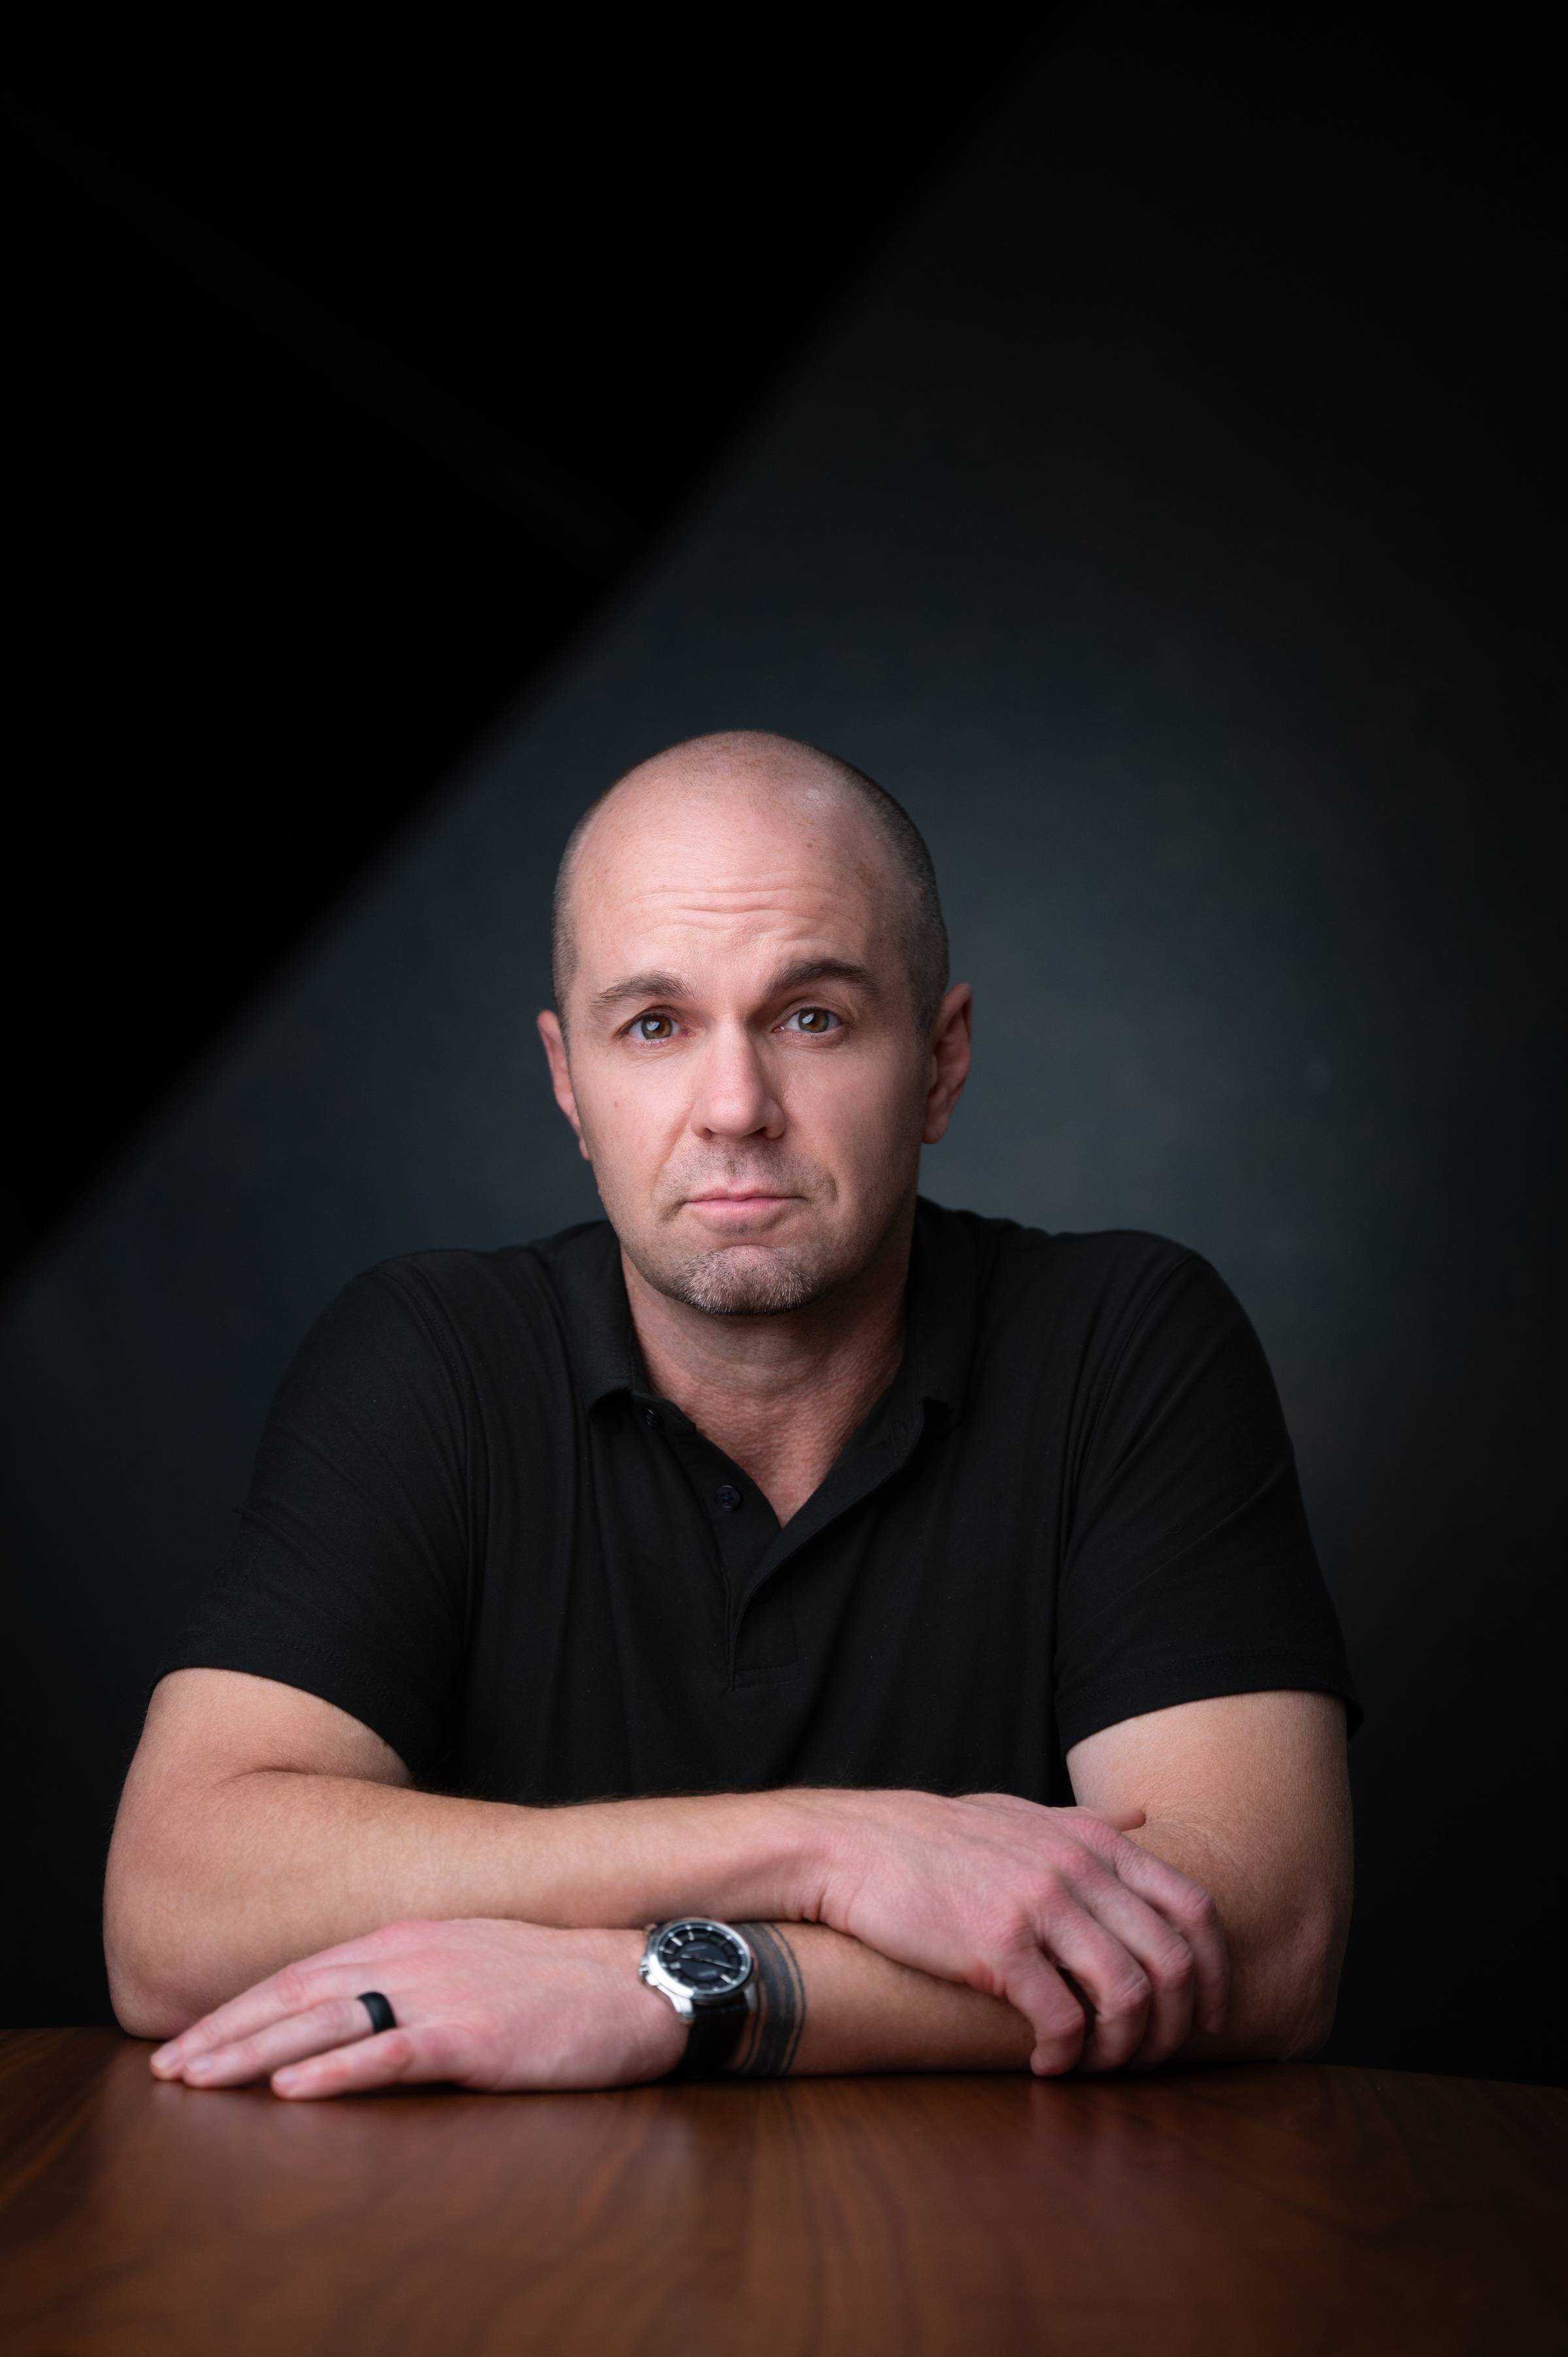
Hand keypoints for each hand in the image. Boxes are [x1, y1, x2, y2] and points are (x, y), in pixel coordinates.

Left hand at [147, 1919, 686, 2099]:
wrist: (639, 1978)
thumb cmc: (559, 1982)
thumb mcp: (471, 1963)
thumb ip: (409, 1980)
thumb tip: (348, 2017)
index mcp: (411, 1936)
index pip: (304, 1974)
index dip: (239, 2009)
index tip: (187, 2043)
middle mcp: (415, 1954)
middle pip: (298, 1995)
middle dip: (225, 2034)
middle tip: (166, 2070)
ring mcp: (443, 1991)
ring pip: (327, 2022)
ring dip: (256, 2054)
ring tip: (200, 2080)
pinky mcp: (474, 2035)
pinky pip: (391, 2054)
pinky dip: (337, 2072)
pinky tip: (294, 2091)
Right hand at [801, 1789, 1227, 2074]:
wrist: (854, 1847)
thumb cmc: (938, 1838)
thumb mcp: (1022, 1812)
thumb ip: (1088, 1820)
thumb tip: (1145, 1816)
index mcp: (1093, 1841)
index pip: (1192, 1907)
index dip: (1216, 1971)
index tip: (1210, 2017)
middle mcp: (1077, 1868)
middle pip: (1172, 1961)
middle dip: (1177, 2026)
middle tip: (1153, 2059)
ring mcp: (1039, 1904)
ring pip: (1128, 1995)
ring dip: (1125, 2049)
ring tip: (1099, 2066)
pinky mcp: (998, 1946)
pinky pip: (1062, 2018)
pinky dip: (1067, 2056)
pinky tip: (1047, 2066)